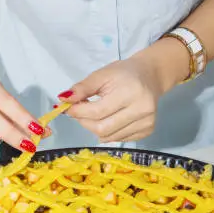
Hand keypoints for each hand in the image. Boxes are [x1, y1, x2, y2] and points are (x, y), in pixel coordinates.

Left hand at [59, 39, 189, 142]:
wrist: (150, 75)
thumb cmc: (123, 73)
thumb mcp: (101, 74)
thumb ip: (82, 88)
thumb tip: (63, 100)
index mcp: (130, 92)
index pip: (97, 111)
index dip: (78, 112)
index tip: (68, 108)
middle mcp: (141, 110)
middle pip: (103, 128)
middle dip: (85, 122)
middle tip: (80, 112)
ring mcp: (147, 122)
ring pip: (110, 137)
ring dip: (95, 128)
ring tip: (94, 114)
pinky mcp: (148, 130)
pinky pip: (120, 139)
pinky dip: (108, 132)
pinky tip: (109, 119)